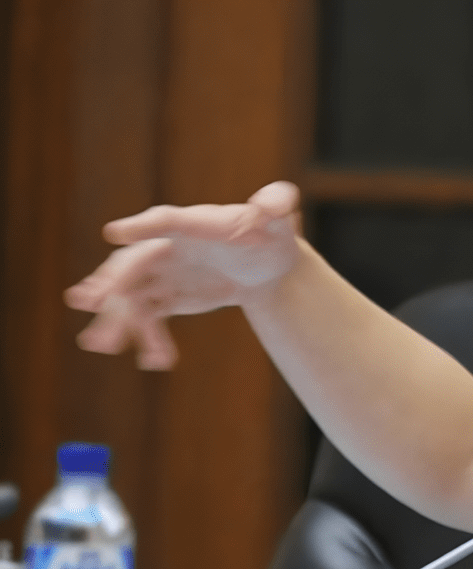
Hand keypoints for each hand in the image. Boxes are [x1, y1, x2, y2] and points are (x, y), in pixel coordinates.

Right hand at [65, 181, 302, 369]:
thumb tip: (274, 203)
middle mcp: (168, 247)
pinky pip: (151, 318)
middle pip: (134, 263)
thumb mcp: (280, 219)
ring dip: (117, 319)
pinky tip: (157, 360)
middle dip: (113, 281)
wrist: (267, 265)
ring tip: (103, 345)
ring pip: (132, 295)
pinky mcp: (168, 297)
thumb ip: (277, 204)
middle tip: (91, 300)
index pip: (163, 222)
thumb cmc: (271, 234)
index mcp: (192, 224)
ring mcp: (164, 273)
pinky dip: (150, 338)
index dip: (141, 227)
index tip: (115, 233)